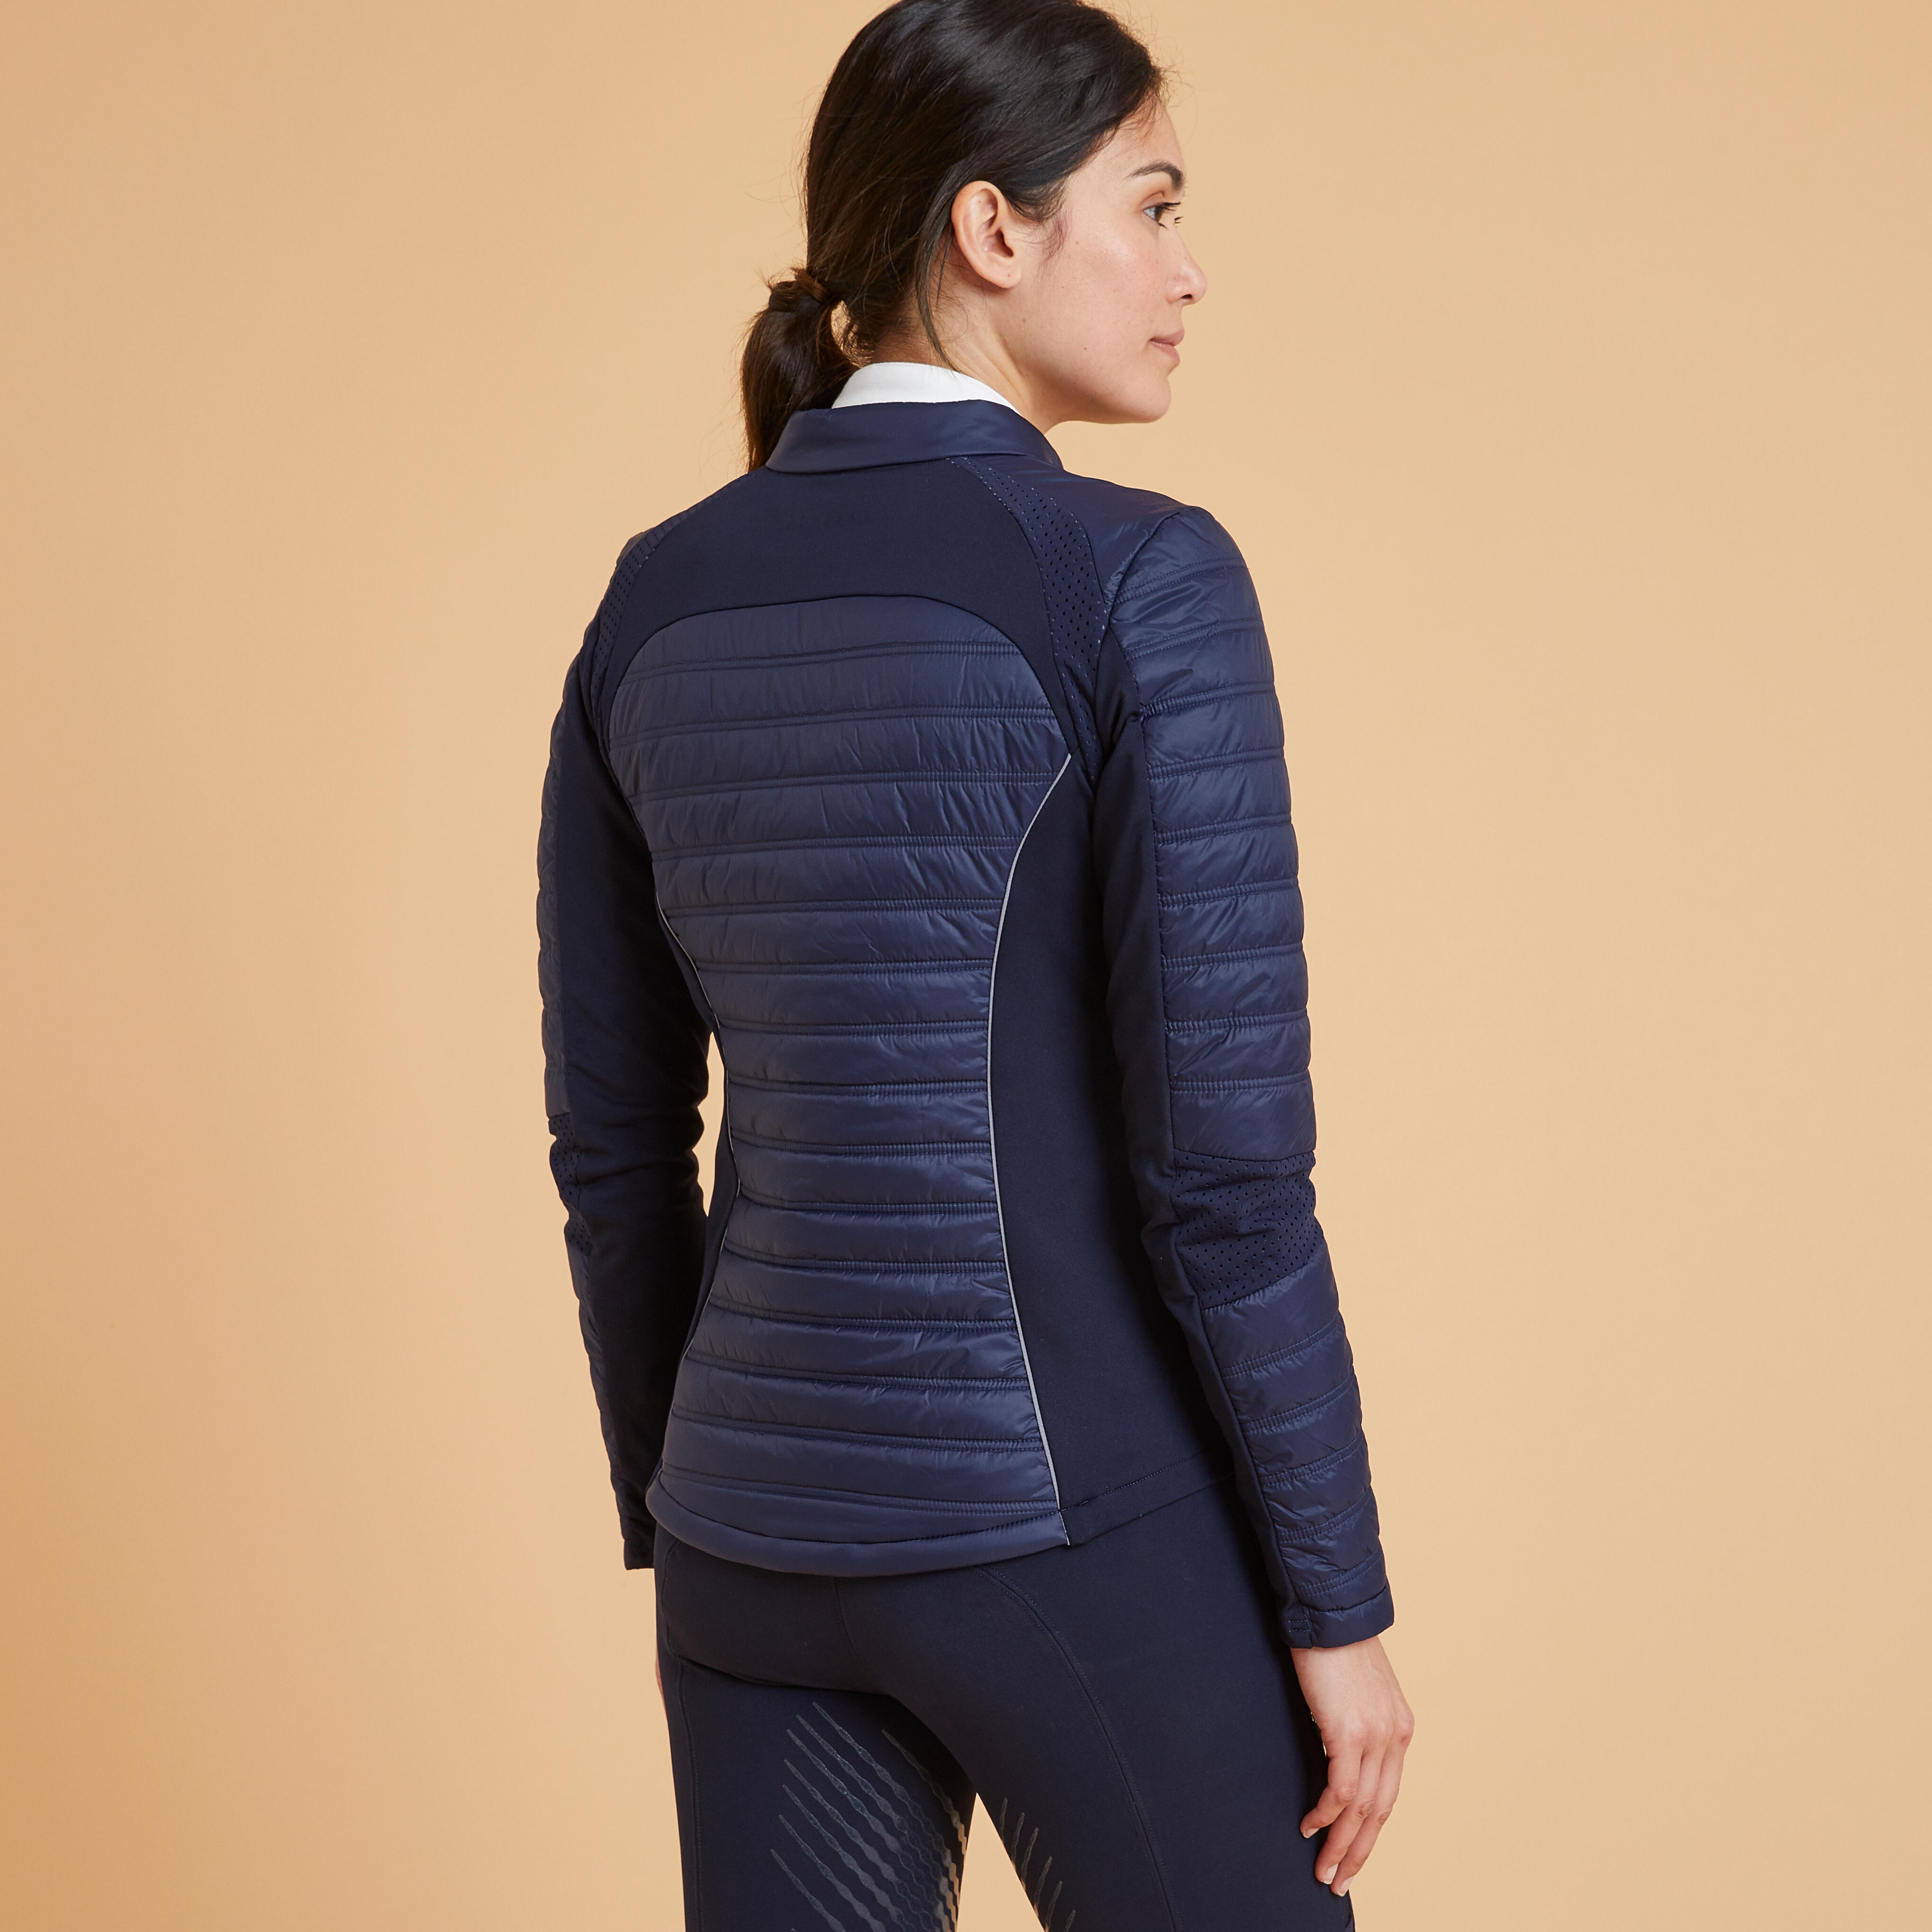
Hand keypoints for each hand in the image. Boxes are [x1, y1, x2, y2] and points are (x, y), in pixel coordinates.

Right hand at [1291, 1634, 1413, 1896]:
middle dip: (1358, 1850)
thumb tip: (1339, 1753)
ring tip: (1323, 1867)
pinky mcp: (1349, 1732)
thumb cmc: (1336, 1648)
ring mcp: (1375, 1736)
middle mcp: (1395, 1737)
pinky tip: (1310, 1826)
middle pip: (1380, 1810)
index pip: (1388, 1795)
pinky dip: (1325, 1813)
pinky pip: (1340, 1789)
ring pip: (1361, 1808)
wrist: (1329, 1613)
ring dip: (1340, 1843)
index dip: (1370, 1831)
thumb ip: (1357, 1724)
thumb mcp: (1359, 1693)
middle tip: (1337, 1878)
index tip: (1352, 1854)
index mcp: (1400, 1729)